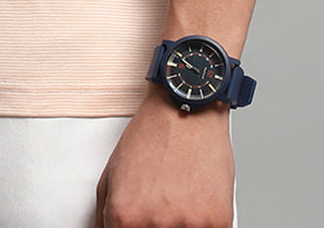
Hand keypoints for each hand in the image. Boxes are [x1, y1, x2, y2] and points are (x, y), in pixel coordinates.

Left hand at [94, 86, 234, 227]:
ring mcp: (188, 225)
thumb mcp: (111, 175)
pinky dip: (202, 224)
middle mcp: (155, 224)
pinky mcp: (218, 222)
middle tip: (159, 207)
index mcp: (125, 217)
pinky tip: (196, 202)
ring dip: (179, 225)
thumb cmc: (152, 136)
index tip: (136, 224)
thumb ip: (105, 217)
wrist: (187, 107)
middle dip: (151, 227)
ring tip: (178, 201)